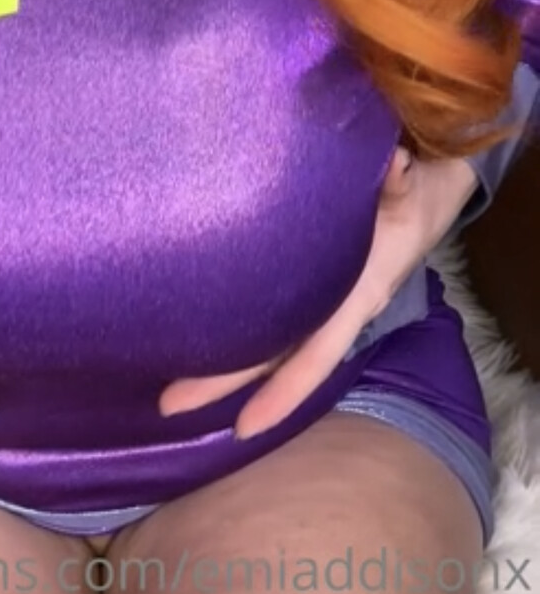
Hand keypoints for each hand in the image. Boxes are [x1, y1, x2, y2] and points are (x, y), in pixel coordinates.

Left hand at [158, 143, 477, 439]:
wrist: (428, 197)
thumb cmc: (417, 196)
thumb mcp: (415, 187)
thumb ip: (402, 180)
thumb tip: (398, 164)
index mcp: (357, 296)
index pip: (315, 357)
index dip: (282, 394)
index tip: (242, 428)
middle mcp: (334, 311)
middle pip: (273, 360)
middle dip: (221, 384)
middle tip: (164, 406)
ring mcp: (320, 303)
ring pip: (267, 344)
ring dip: (219, 363)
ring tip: (166, 382)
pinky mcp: (310, 288)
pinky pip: (271, 321)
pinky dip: (236, 332)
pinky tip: (196, 332)